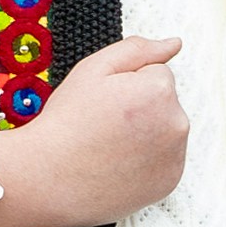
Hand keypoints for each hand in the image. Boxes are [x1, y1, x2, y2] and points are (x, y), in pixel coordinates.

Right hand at [0, 37, 187, 226]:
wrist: (47, 179)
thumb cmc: (67, 122)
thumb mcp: (94, 69)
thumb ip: (138, 49)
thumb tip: (174, 43)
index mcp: (161, 91)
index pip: (156, 73)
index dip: (126, 84)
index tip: (104, 102)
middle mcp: (177, 124)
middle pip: (164, 102)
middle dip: (141, 107)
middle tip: (104, 125)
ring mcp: (175, 158)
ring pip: (165, 131)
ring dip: (146, 133)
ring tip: (109, 146)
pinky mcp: (169, 183)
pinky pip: (164, 161)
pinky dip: (146, 161)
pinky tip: (118, 165)